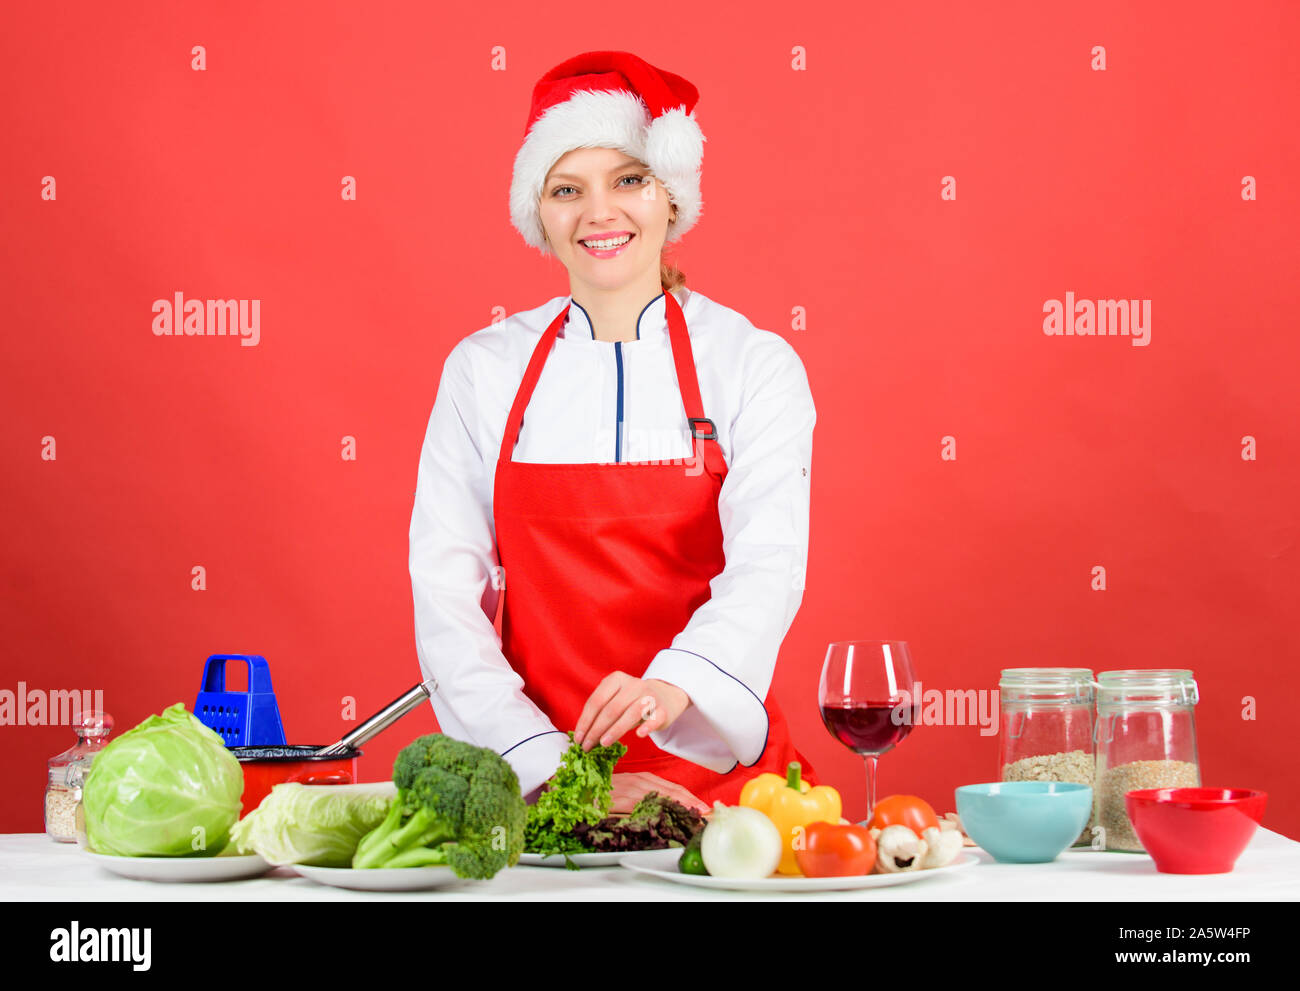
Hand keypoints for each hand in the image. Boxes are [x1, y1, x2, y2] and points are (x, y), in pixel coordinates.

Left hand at [574, 673, 690, 750]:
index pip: (597, 701)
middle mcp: (634, 685)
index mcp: (616, 679)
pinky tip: (638, 735)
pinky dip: (646, 727)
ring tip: (603, 744)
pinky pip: (654, 719)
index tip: (578, 738)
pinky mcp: (663, 710)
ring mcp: (649, 696)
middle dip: (596, 730)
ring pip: (630, 714)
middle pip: (611, 709)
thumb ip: (601, 712)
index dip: (585, 721)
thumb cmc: (632, 701)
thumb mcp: (615, 699)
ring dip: (615, 731)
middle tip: (587, 746)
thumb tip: (583, 736)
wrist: (665, 696)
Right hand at [610, 772, 710, 814]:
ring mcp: (632, 790)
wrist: (574, 785)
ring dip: (683, 808)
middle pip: (673, 793)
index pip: (672, 789)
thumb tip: (660, 809)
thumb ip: (639, 797)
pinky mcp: (622, 799)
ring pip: (664, 798)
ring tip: (700, 817)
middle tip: (710, 815)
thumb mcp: (623, 791)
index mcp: (643, 780)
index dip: (690, 799)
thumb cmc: (600, 789)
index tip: (705, 808)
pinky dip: (662, 810)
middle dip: (693, 804)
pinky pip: (646, 805)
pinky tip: (673, 816)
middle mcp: (640, 782)